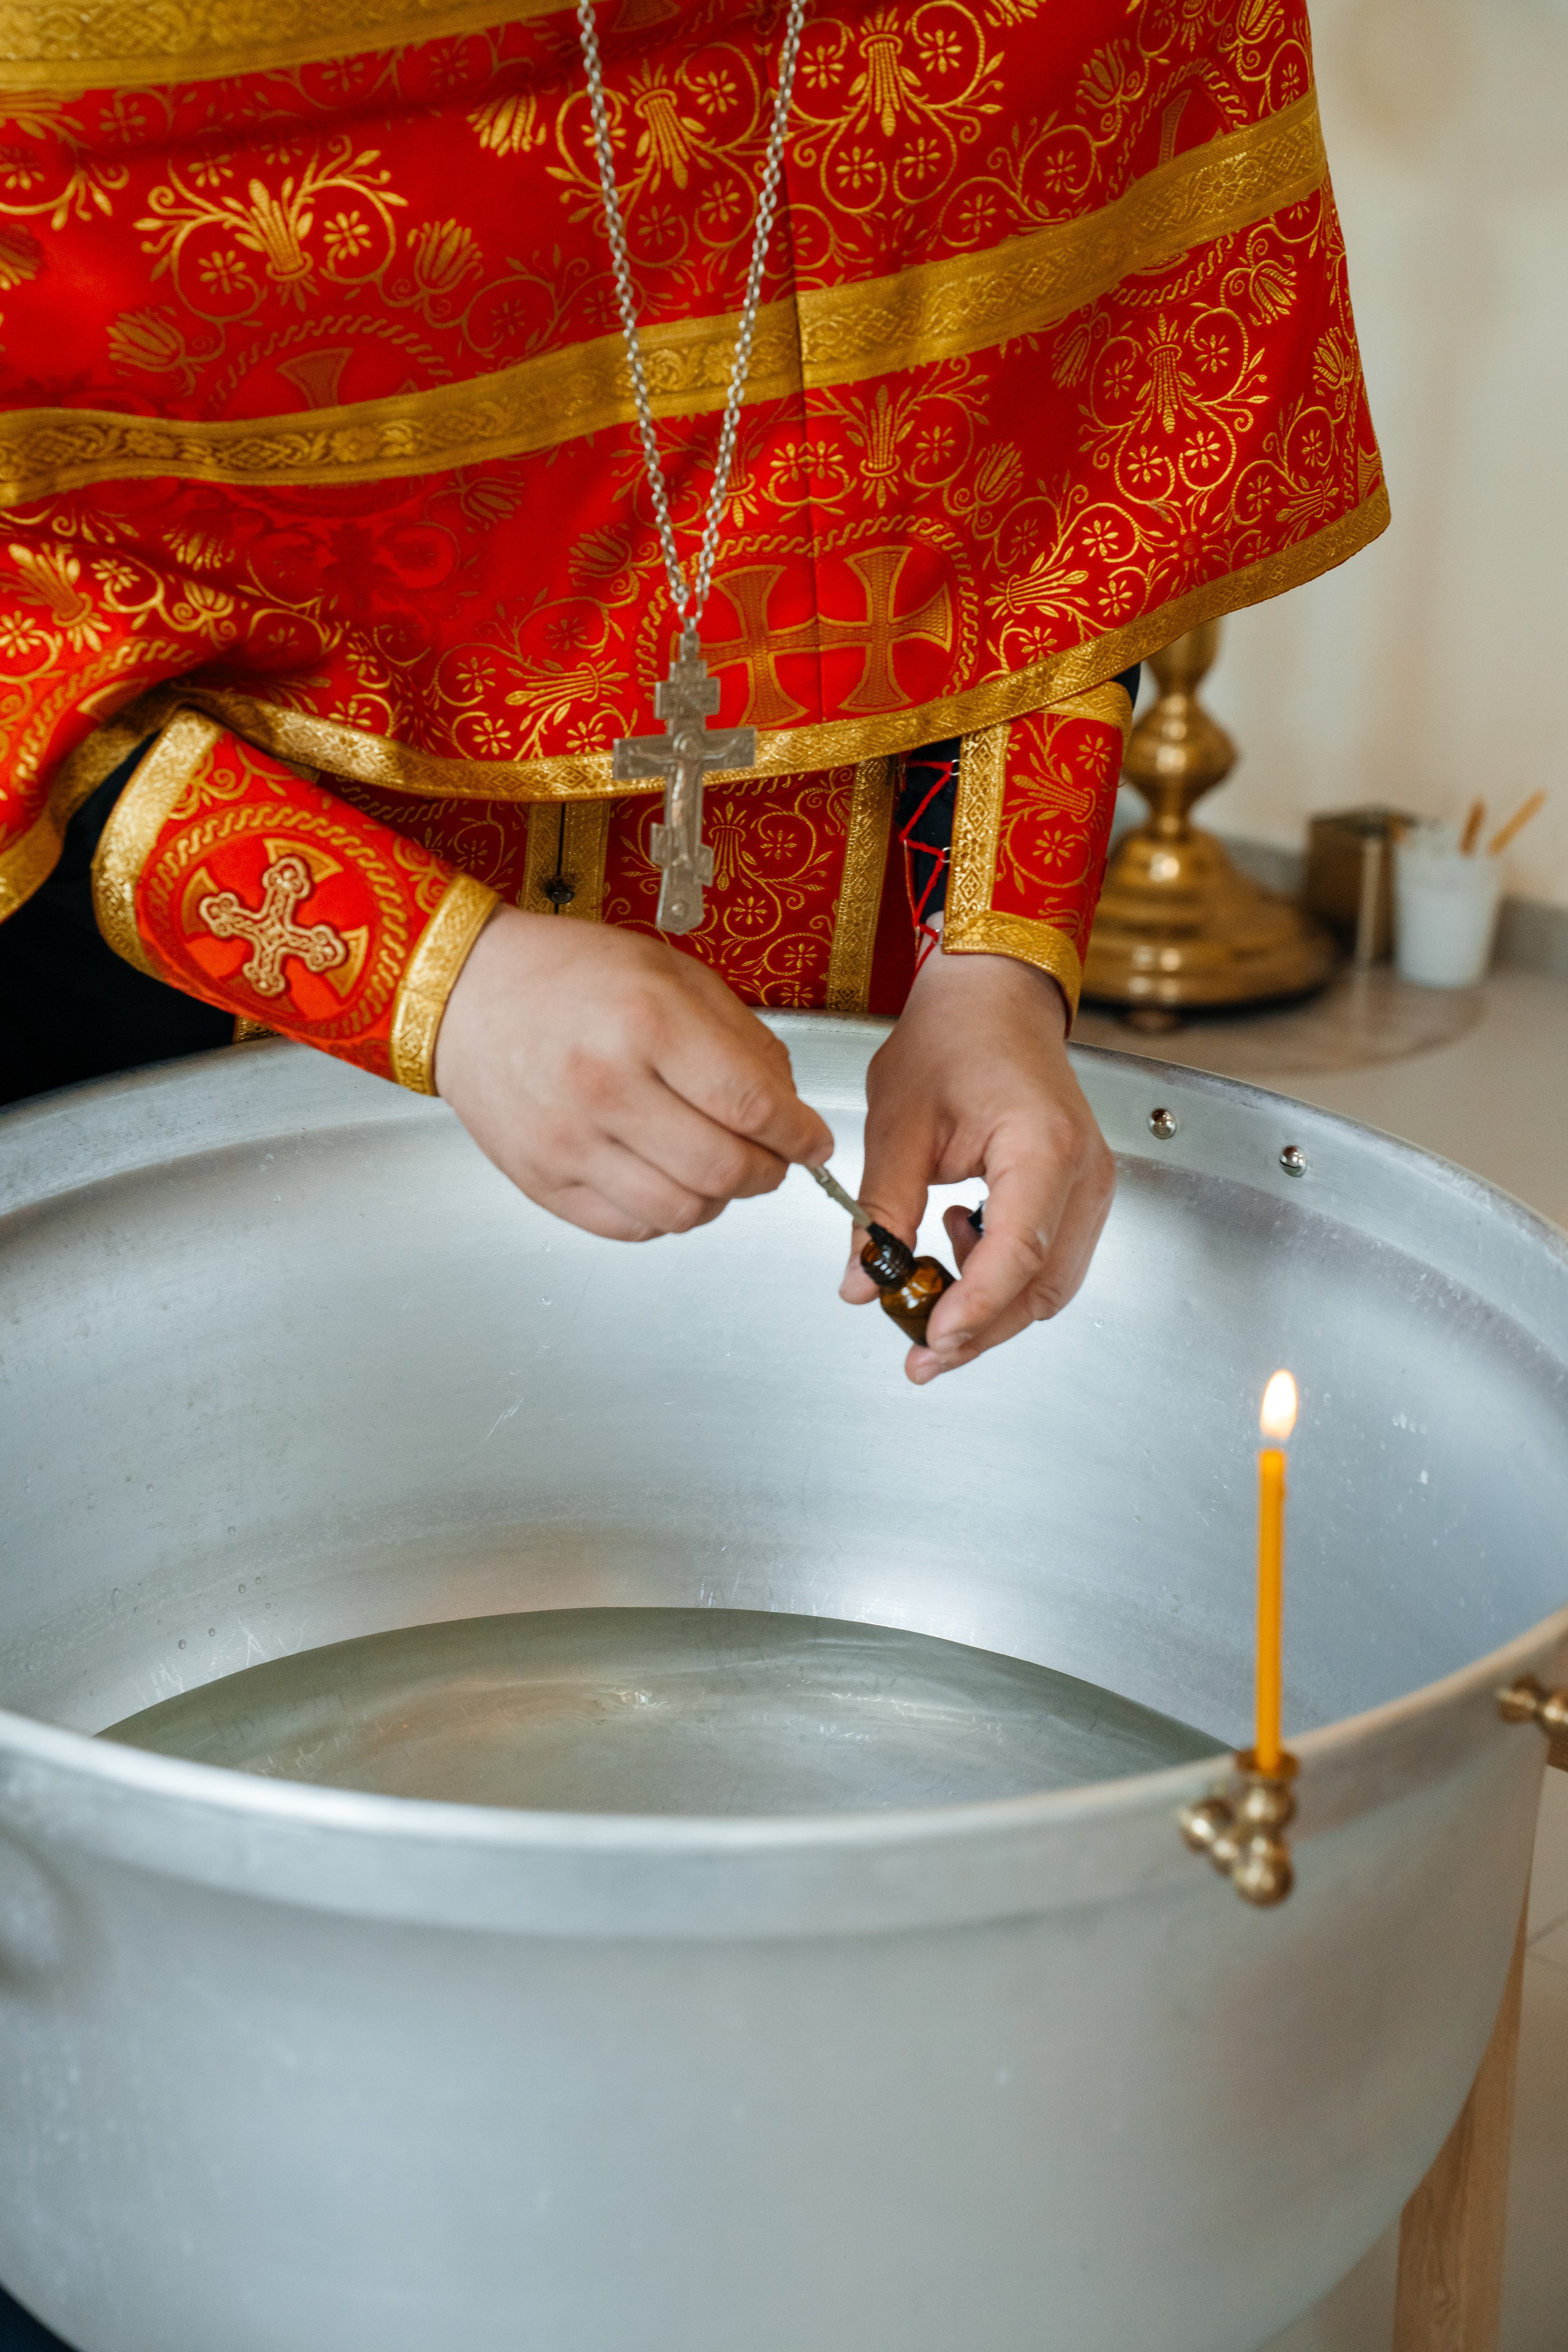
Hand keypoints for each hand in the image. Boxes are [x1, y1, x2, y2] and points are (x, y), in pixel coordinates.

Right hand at [434, 908, 832, 1238]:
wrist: (465, 991)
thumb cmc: (567, 975)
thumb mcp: (670, 973)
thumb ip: (740, 1038)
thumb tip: (788, 1107)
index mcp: (646, 1023)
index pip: (754, 1107)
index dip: (800, 1135)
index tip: (812, 1141)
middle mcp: (604, 1087)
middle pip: (725, 1171)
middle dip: (769, 1173)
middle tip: (772, 1158)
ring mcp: (567, 1142)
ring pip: (683, 1213)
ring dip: (719, 1200)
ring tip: (717, 1168)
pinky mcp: (540, 1181)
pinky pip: (629, 1228)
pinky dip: (664, 1215)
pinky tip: (665, 1178)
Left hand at [840, 948, 1114, 1382]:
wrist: (994, 997)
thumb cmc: (953, 1038)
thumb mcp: (897, 1123)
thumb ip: (881, 1208)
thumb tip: (861, 1283)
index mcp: (1042, 1147)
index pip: (1017, 1256)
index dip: (973, 1308)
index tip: (929, 1338)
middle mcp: (1083, 1171)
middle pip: (1042, 1286)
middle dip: (981, 1328)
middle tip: (920, 1352)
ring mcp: (1090, 1184)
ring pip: (1051, 1283)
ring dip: (992, 1307)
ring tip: (927, 1288)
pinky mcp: (1079, 1190)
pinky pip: (1051, 1258)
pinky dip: (1004, 1275)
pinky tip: (955, 1242)